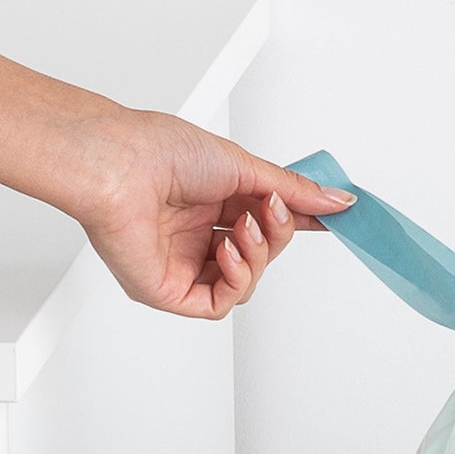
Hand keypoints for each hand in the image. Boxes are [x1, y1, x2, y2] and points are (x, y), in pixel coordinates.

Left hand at [0, 37, 353, 317]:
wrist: (116, 164)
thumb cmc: (157, 150)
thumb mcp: (243, 166)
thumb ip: (293, 191)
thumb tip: (338, 201)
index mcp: (208, 201)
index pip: (265, 221)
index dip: (296, 221)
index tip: (331, 218)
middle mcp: (195, 234)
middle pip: (260, 254)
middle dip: (276, 234)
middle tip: (274, 211)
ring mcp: (182, 264)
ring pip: (244, 281)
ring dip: (257, 256)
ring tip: (244, 227)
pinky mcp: (170, 291)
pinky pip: (219, 302)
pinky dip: (235, 279)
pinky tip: (227, 252)